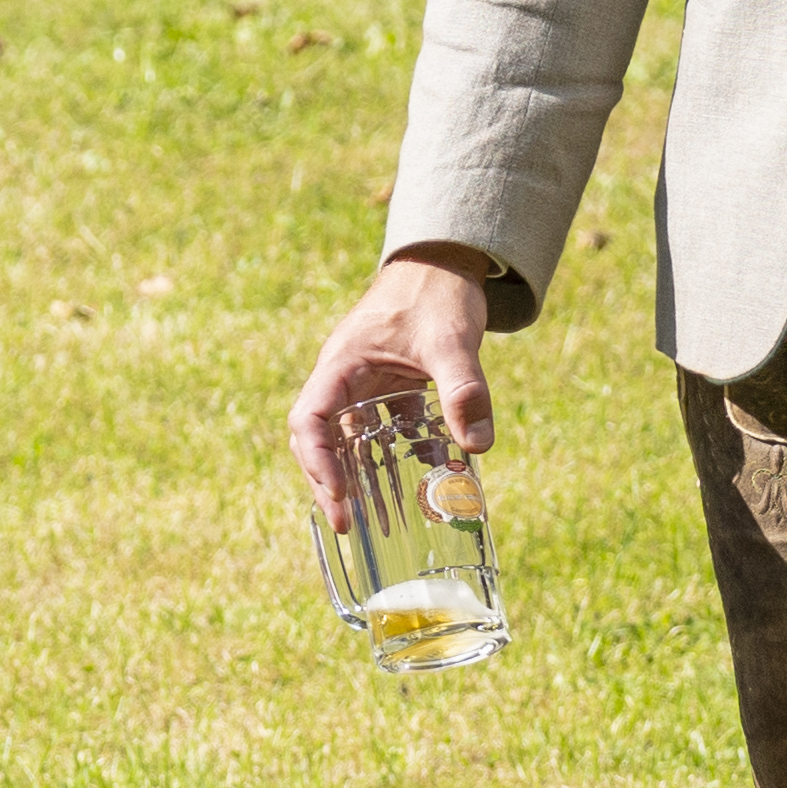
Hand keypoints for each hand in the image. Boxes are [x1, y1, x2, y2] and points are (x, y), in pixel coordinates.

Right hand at [287, 248, 499, 517]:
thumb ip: (463, 389)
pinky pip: (377, 429)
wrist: (445, 262)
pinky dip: (390, 455)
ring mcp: (361, 383)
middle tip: (346, 525)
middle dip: (327, 483)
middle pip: (317, 438)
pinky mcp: (385, 387)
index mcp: (341, 363)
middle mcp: (342, 377)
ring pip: (343, 438)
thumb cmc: (438, 292)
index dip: (316, 462)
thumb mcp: (452, 341)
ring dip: (352, 476)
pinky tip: (420, 478)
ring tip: (369, 519)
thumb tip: (477, 445)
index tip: (338, 497)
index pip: (308, 419)